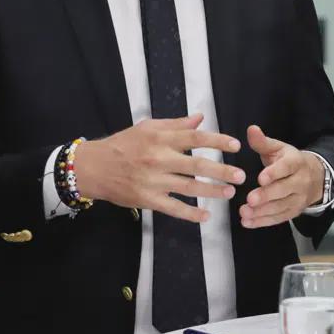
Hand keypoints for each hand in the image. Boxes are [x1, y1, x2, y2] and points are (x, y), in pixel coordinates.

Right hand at [76, 114, 243, 222]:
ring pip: (188, 187)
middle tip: (241, 176)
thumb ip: (176, 125)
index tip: (236, 146)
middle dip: (222, 171)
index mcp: (160, 138)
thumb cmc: (122, 145)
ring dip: (212, 191)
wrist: (92, 167)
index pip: (195, 138)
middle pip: (196, 165)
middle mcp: (158, 158)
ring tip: (230, 194)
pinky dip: (190, 214)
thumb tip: (201, 118)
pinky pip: (172, 208)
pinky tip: (205, 216)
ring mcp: (152, 180)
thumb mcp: (147, 128)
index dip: (218, 141)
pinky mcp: (146, 199)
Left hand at [239, 125, 324, 228]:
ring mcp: (298, 199)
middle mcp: (300, 181)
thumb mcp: (279, 149)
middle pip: (285, 189)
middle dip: (267, 195)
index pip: (287, 168)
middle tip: (249, 199)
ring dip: (262, 212)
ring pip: (281, 207)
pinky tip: (247, 222)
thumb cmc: (289, 162)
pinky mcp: (294, 212)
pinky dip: (263, 222)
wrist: (315, 177)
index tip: (261, 178)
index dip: (274, 173)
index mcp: (296, 162)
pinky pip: (279, 218)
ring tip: (244, 213)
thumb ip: (263, 142)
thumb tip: (251, 129)